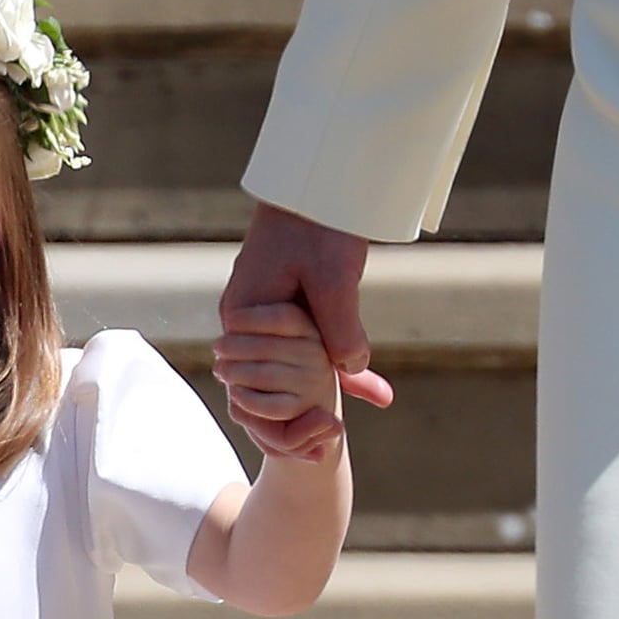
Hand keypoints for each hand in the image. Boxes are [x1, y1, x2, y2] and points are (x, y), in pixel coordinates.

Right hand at [220, 202, 393, 457]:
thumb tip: (350, 371)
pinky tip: (373, 389)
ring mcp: (265, 313)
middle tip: (336, 437)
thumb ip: (340, 329)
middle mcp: (247, 320)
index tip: (320, 431)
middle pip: (273, 380)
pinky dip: (339, 363)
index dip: (284, 414)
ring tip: (364, 412)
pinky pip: (310, 344)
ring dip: (328, 387)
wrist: (318, 181)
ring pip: (297, 364)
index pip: (255, 382)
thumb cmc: (318, 225)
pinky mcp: (286, 304)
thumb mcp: (332, 280)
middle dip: (305, 408)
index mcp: (245, 318)